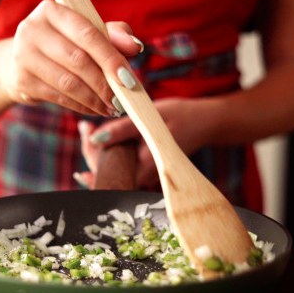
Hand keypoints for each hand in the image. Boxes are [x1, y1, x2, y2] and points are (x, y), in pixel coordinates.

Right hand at [0, 0, 141, 116]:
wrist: (22, 64)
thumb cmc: (63, 45)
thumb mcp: (86, 34)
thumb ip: (113, 36)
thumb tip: (135, 45)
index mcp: (51, 10)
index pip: (87, 34)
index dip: (110, 57)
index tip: (129, 78)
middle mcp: (32, 28)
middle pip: (78, 60)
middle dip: (104, 84)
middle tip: (121, 100)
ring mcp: (22, 55)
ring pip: (69, 82)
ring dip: (95, 99)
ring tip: (111, 108)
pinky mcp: (21, 81)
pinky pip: (59, 97)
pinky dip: (82, 106)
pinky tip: (95, 109)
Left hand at [78, 98, 207, 188]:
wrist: (207, 123)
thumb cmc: (181, 116)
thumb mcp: (151, 117)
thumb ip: (123, 129)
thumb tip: (95, 139)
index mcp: (145, 166)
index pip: (108, 173)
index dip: (92, 156)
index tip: (86, 132)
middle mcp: (145, 176)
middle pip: (107, 174)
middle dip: (92, 152)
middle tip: (86, 127)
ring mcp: (146, 174)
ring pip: (114, 170)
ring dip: (99, 152)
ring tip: (90, 128)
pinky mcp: (147, 169)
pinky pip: (123, 166)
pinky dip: (111, 152)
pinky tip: (104, 136)